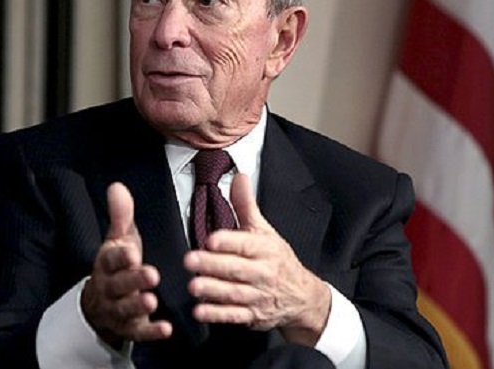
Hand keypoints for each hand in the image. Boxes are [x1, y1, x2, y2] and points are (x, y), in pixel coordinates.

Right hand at [81, 182, 172, 346]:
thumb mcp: (117, 239)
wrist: (100, 305)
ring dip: (138, 305)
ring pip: (126, 309)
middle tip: (151, 275)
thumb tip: (117, 186)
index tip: (132, 251)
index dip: (120, 256)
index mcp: (107, 263)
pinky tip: (166, 329)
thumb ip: (120, 215)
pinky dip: (151, 331)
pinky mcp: (130, 329)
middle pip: (119, 284)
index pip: (111, 258)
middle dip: (133, 280)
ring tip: (152, 301)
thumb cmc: (116, 266)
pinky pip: (139, 332)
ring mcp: (118, 310)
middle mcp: (110, 287)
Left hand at [183, 174, 331, 345]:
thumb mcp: (264, 230)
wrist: (303, 296)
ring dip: (213, 291)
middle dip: (213, 265)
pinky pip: (234, 315)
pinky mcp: (253, 316)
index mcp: (264, 249)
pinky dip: (217, 314)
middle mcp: (262, 272)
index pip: (246, 244)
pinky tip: (200, 311)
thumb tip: (239, 177)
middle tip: (190, 260)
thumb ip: (246, 205)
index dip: (228, 242)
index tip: (211, 239)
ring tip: (193, 286)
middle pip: (236, 269)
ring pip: (234, 293)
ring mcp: (258, 296)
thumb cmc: (278, 260)